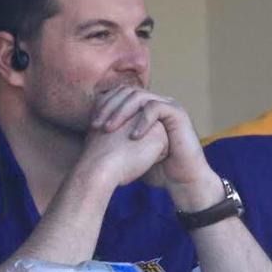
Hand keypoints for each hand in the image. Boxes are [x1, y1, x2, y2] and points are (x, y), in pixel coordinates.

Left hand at [90, 86, 222, 207]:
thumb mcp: (129, 151)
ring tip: (109, 129)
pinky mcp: (178, 113)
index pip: (119, 95)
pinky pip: (156, 108)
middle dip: (109, 107)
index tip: (91, 124)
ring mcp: (167, 106)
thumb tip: (90, 136)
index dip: (104, 105)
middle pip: (127, 92)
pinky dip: (142, 120)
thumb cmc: (155, 168)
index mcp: (143, 107)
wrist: (181, 180)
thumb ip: (115, 139)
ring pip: (139, 96)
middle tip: (96, 125)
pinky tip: (132, 136)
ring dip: (121, 111)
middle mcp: (155, 102)